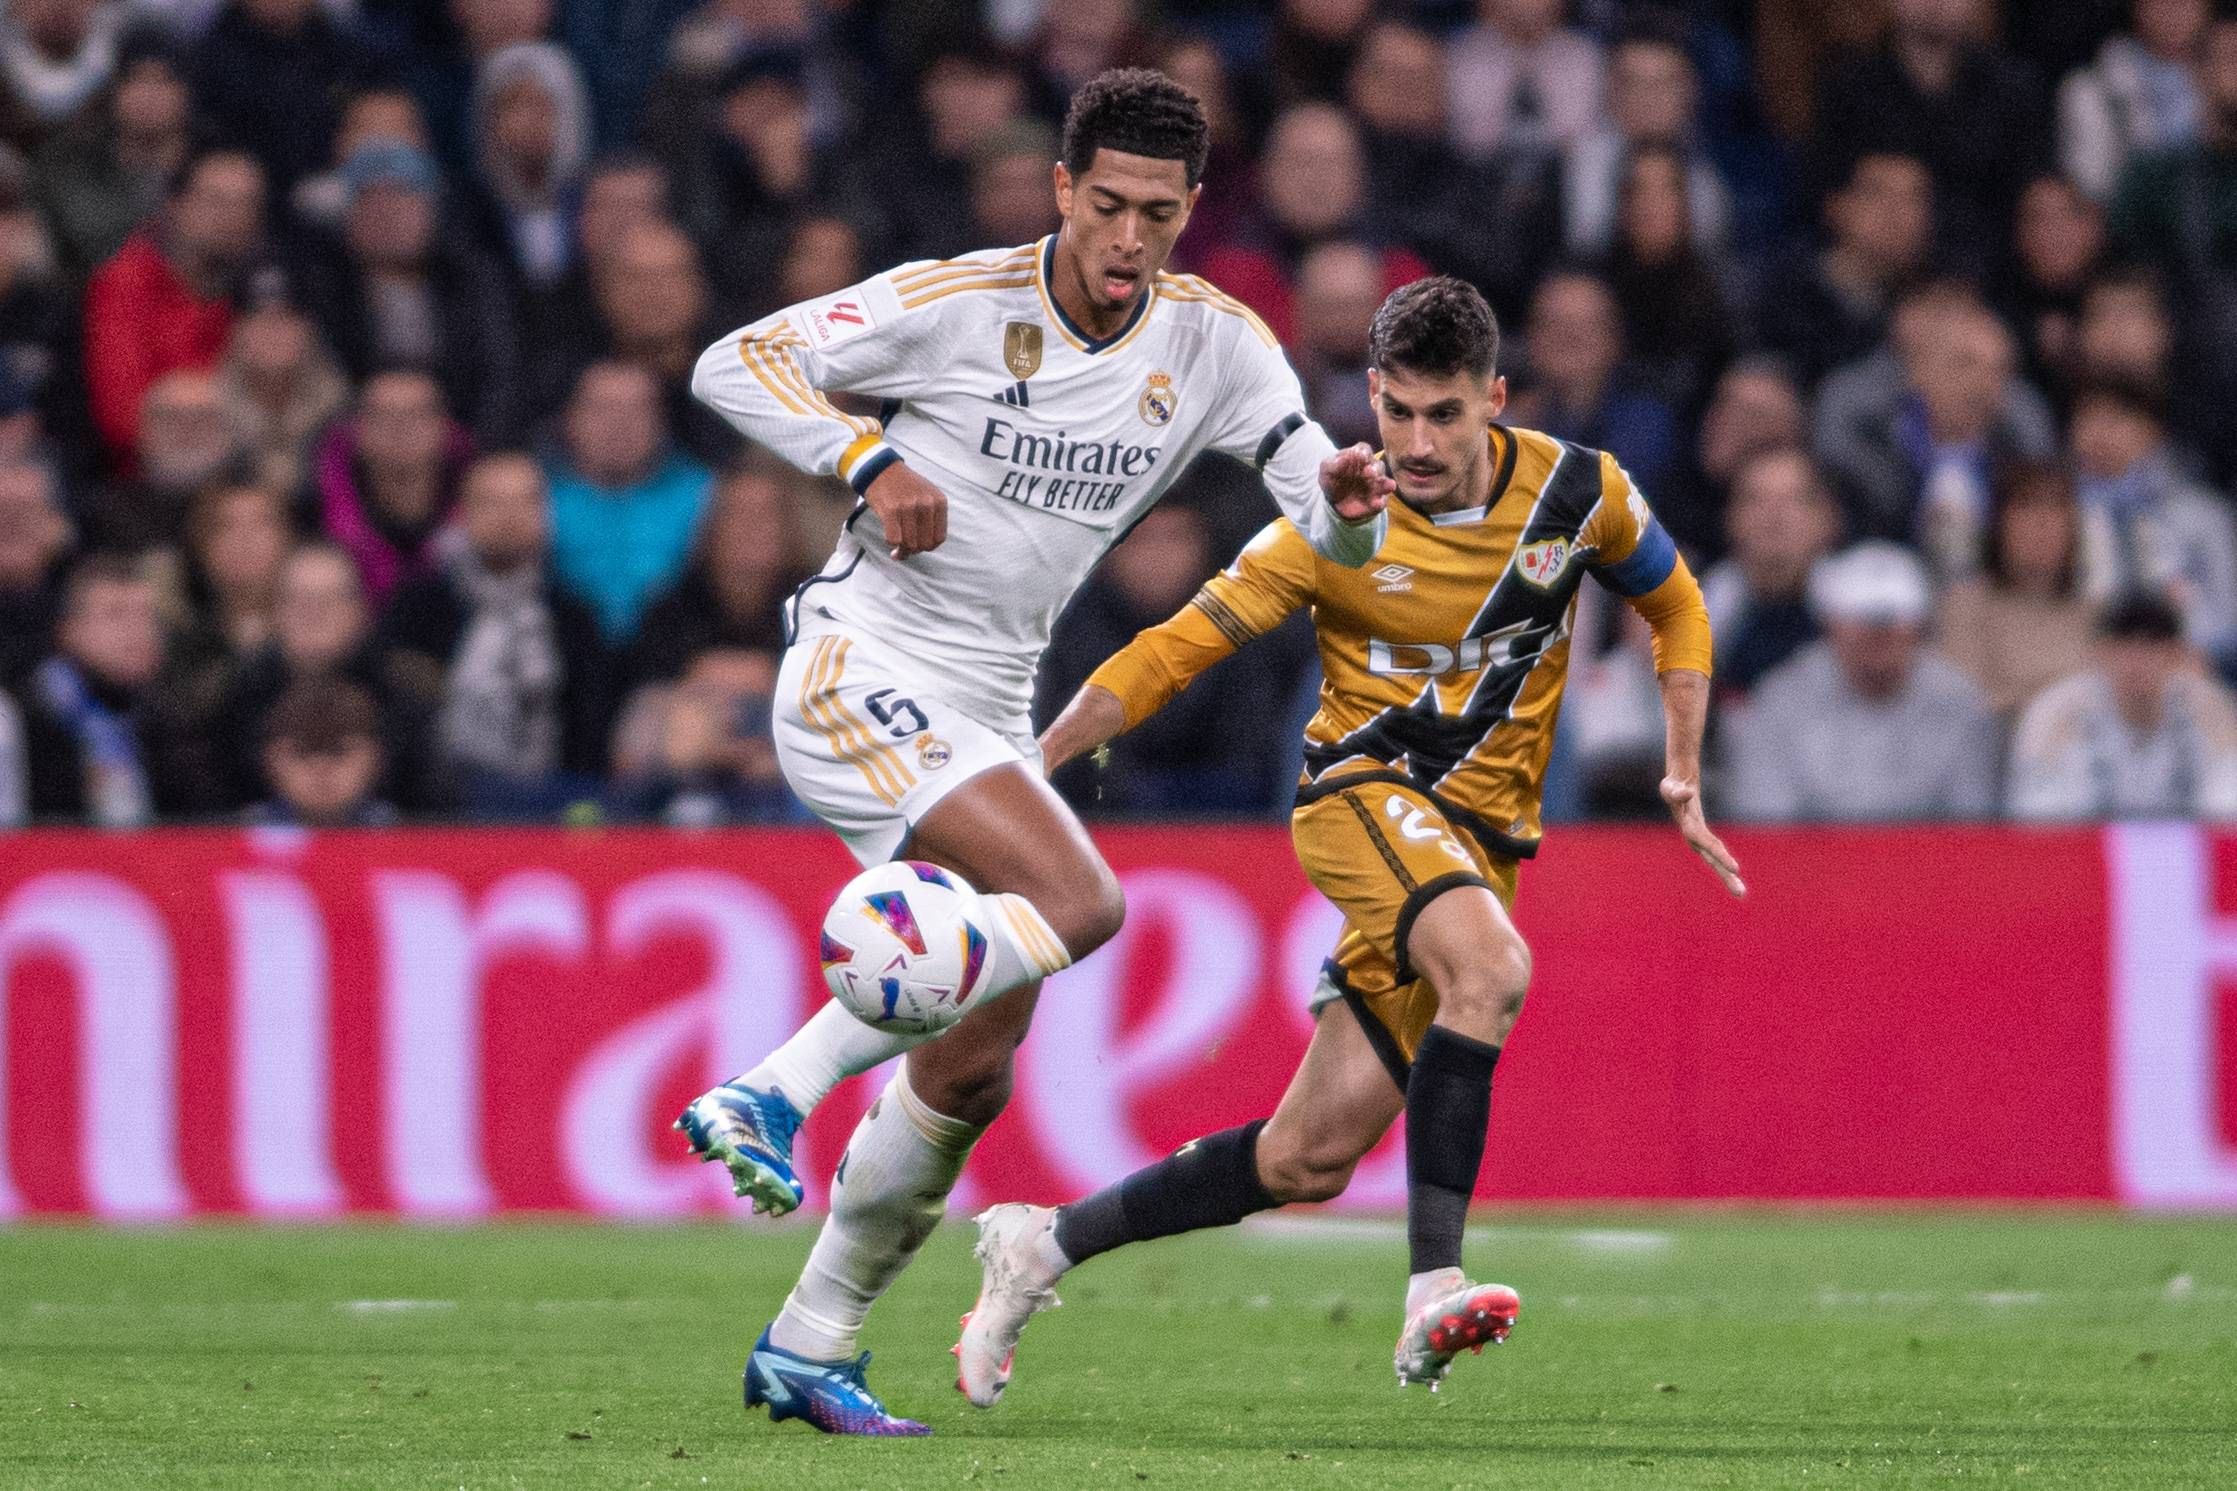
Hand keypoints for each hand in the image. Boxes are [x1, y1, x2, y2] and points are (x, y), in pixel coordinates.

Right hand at [864, 461, 947, 558]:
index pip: (938, 539)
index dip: (927, 547)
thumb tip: (924, 549)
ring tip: (896, 546)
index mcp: (939, 501)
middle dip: (913, 550)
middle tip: (903, 548)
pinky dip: (890, 543)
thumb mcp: (926, 497)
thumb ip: (931, 521)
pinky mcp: (890, 509)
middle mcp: (927, 504)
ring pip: (909, 544)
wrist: (880, 468)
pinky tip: (889, 539)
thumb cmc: (903, 487)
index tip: (917, 547)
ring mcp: (909, 506)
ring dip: (901, 549)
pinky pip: (893, 539)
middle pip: (924, 544)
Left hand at [1318, 443, 1394, 522]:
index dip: (1364, 452)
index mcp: (1358, 457)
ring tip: (1386, 486)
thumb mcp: (1326, 471)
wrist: (1334, 503)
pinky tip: (1376, 503)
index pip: (1364, 450)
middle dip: (1375, 469)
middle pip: (1377, 465)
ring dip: (1384, 483)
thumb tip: (1342, 458)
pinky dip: (1380, 502)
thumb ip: (1332, 464)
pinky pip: (1382, 501)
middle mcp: (1371, 469)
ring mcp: (1376, 485)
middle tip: (1368, 472)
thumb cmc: (1332, 480)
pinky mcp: (1377, 500)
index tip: (1360, 456)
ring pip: (1384, 482)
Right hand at [1660, 775, 1745, 897]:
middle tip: (1740, 893)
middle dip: (1724, 874)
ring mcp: (1697, 837)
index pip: (1707, 844)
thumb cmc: (1672, 786)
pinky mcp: (1702, 835)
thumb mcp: (1669, 786)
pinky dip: (1722, 861)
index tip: (1736, 869)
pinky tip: (1732, 873)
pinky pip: (1714, 850)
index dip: (1721, 856)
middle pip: (1711, 857)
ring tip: (1740, 892)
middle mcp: (1693, 836)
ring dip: (1725, 873)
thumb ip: (1675, 791)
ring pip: (1714, 857)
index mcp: (1688, 827)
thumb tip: (1686, 793)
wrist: (1674, 786)